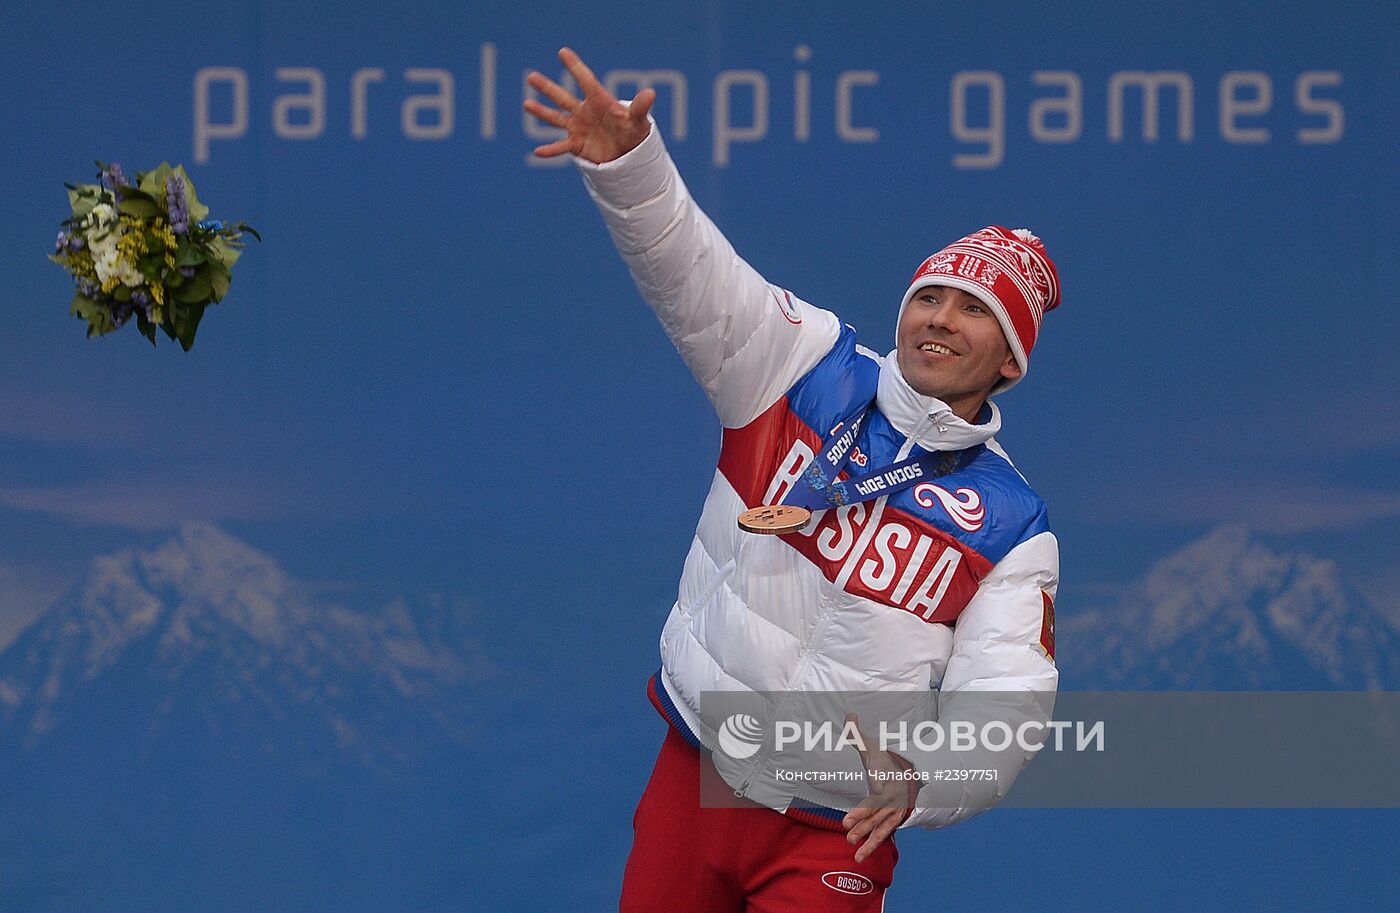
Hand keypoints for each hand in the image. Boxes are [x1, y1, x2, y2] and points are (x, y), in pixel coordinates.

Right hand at [523, 48, 656, 162]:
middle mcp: (585, 112)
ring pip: (556, 118)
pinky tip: (537, 151)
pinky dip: (550, 150)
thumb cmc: (633, 133)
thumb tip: (650, 93)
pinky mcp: (577, 145)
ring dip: (542, 112)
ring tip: (526, 104)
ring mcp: (579, 128)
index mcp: (599, 101)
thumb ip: (640, 107)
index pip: (586, 81)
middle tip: (531, 77)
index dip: (575, 67)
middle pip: (563, 98)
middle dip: (548, 88)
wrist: (629, 154)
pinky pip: (561, 147)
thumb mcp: (638, 121)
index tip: (563, 52)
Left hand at [842, 712, 916, 862]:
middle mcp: (891, 795)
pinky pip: (882, 834)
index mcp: (886, 775)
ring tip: (852, 847)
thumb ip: (857, 734)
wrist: (909, 776)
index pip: (882, 778)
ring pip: (880, 825)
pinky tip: (859, 856)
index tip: (877, 787)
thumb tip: (848, 715)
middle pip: (878, 806)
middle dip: (863, 817)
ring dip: (866, 837)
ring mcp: (893, 810)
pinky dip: (871, 845)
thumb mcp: (871, 747)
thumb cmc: (885, 761)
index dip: (880, 780)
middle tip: (846, 826)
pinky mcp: (892, 821)